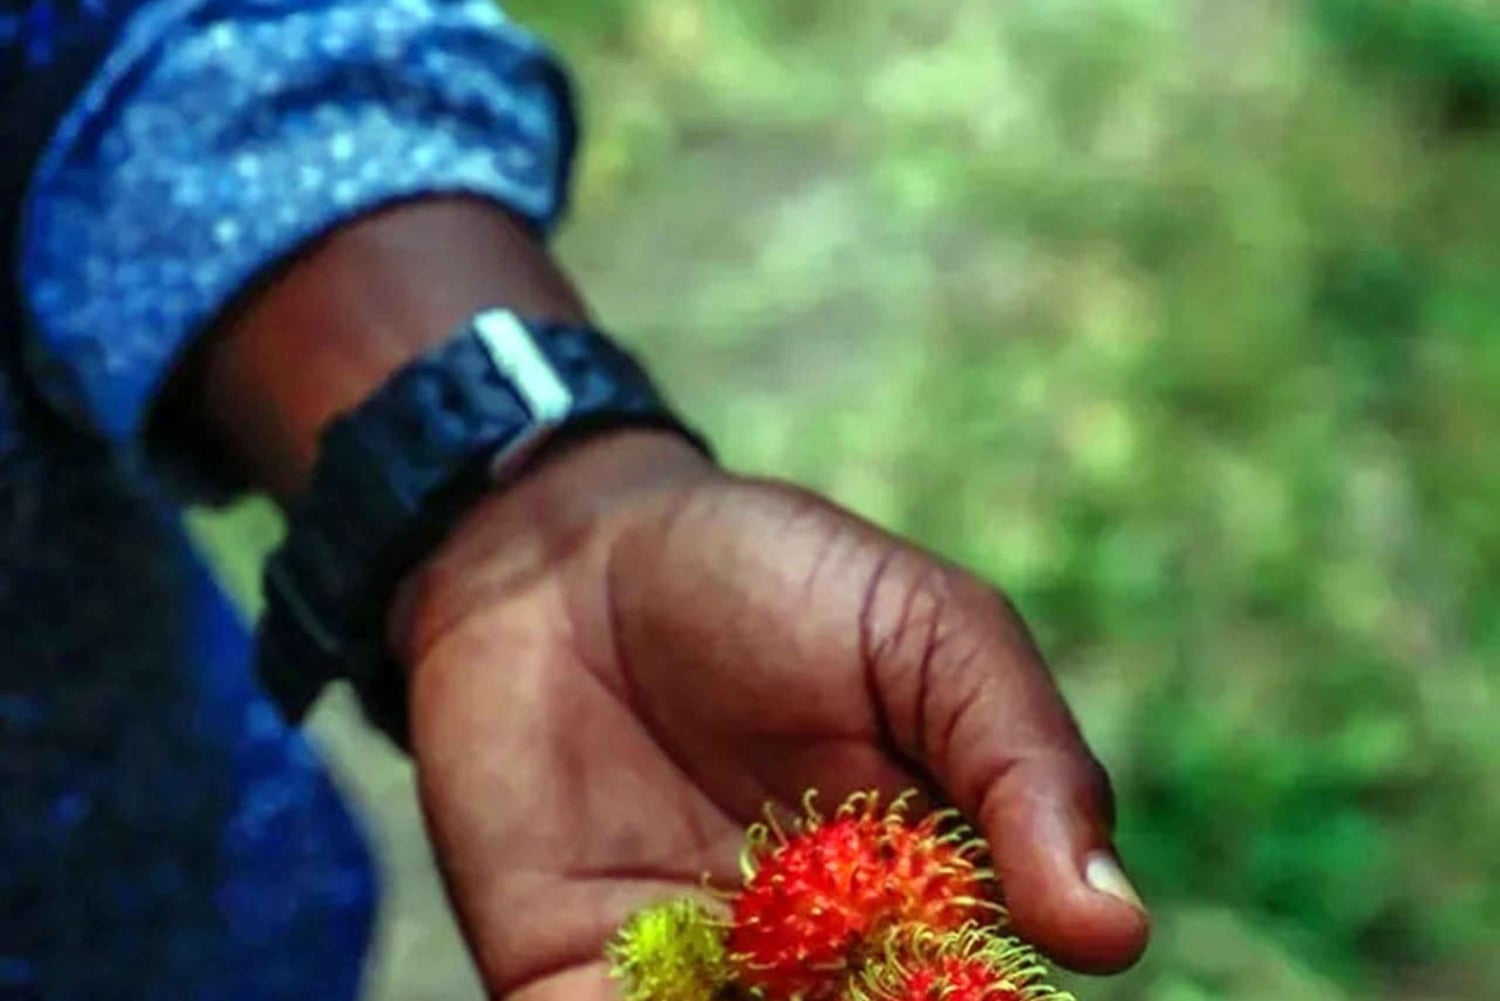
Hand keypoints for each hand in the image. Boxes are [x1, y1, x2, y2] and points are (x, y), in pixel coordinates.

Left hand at [391, 430, 1149, 999]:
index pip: (979, 1000)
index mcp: (927, 896)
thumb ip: (1023, 764)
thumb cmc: (772, 573)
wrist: (568, 553)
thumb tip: (1114, 934)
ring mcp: (695, 984)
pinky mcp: (571, 986)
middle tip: (842, 986)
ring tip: (758, 985)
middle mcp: (819, 965)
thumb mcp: (927, 630)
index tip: (963, 994)